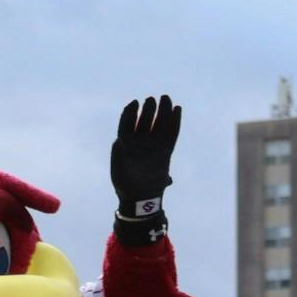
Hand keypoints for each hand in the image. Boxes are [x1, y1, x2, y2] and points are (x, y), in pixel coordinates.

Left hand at [110, 94, 181, 216]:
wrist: (139, 199)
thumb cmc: (126, 184)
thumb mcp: (118, 166)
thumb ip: (119, 152)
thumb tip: (120, 141)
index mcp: (127, 144)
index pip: (129, 123)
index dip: (130, 113)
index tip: (134, 103)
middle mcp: (142, 143)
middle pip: (147, 121)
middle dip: (150, 109)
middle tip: (154, 98)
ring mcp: (154, 146)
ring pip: (159, 124)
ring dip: (162, 111)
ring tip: (165, 98)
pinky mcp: (165, 152)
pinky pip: (172, 134)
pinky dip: (175, 122)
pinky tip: (177, 109)